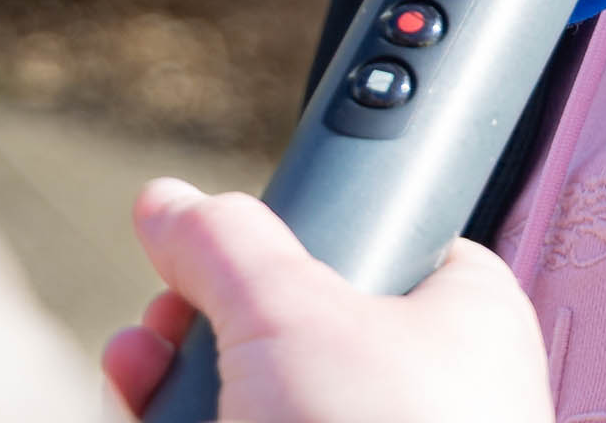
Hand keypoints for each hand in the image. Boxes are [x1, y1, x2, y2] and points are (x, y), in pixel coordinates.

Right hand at [102, 177, 552, 422]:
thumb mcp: (289, 310)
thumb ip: (226, 243)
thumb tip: (170, 203)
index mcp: (464, 316)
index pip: (374, 245)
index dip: (286, 241)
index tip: (208, 248)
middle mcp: (431, 392)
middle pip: (289, 334)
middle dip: (202, 329)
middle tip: (161, 331)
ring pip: (259, 408)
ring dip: (184, 393)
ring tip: (140, 381)